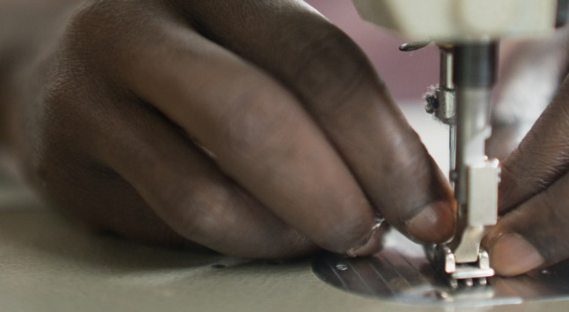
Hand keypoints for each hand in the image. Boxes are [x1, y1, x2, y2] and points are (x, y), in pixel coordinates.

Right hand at [2, 0, 454, 257]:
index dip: (384, 143)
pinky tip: (265, 232)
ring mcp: (92, 100)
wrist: (63, 52)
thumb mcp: (259, 36)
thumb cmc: (190, 46)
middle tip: (374, 231)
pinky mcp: (69, 169)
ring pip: (205, 195)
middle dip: (336, 196)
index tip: (425, 200)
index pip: (317, 61)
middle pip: (256, 123)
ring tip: (317, 234)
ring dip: (284, 234)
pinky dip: (235, 242)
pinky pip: (169, 227)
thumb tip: (408, 183)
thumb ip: (326, 93)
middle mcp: (142, 31)